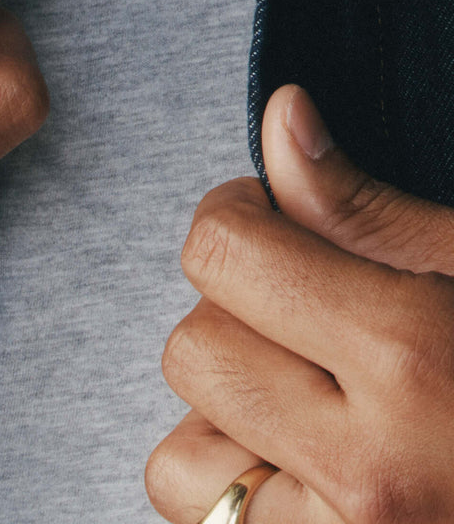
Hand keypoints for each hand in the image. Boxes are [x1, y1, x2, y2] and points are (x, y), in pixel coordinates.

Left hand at [146, 85, 453, 522]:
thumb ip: (368, 211)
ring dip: (229, 420)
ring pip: (183, 456)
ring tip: (313, 408)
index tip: (273, 224)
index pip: (222, 251)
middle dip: (237, 318)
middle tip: (308, 319)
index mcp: (420, 361)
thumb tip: (282, 117)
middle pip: (194, 348)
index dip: (239, 219)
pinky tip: (312, 472)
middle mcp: (373, 476)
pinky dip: (240, 493)